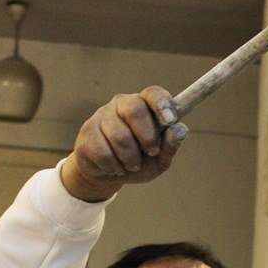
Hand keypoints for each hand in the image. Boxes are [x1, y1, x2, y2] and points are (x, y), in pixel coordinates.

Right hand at [61, 86, 188, 201]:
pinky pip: (103, 151)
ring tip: (132, 165)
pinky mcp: (87, 131)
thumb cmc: (139, 162)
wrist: (108, 174)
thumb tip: (180, 129)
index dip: (162, 104)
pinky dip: (114, 166)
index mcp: (145, 105)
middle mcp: (123, 104)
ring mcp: (102, 115)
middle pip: (135, 110)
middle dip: (147, 136)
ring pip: (120, 136)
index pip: (153, 93)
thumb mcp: (160, 160)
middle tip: (151, 152)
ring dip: (131, 159)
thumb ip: (171, 146)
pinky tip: (115, 167)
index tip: (170, 120)